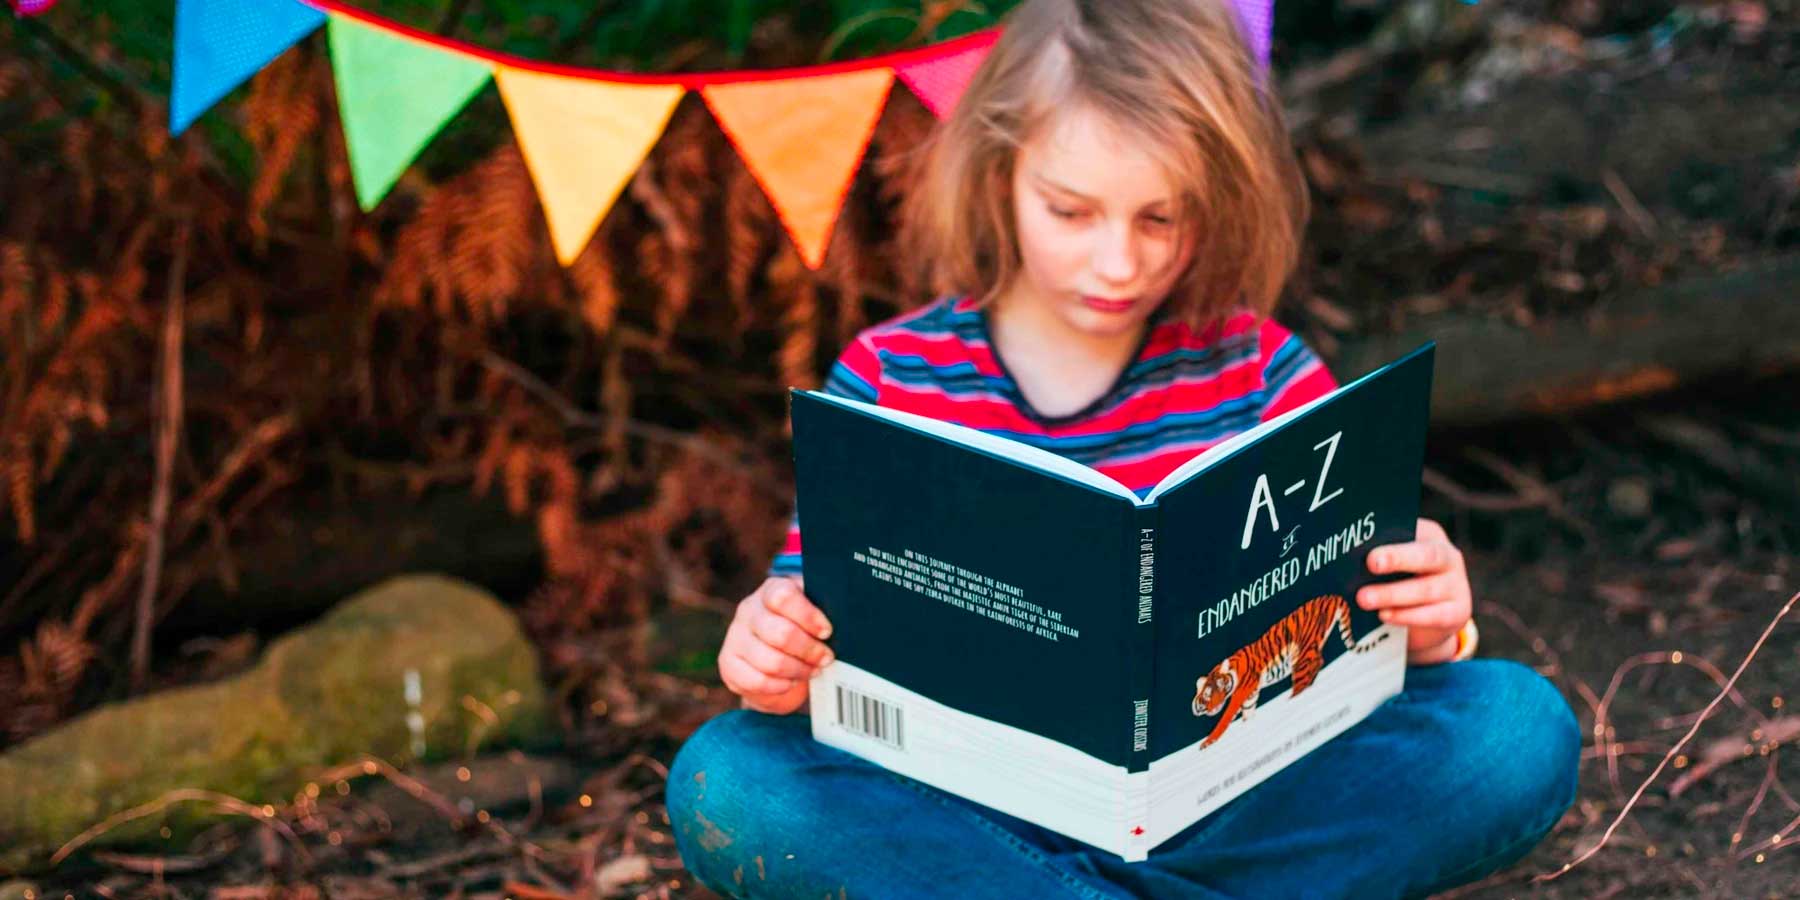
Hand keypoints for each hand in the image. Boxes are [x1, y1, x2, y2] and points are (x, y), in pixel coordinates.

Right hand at [718, 576, 834, 713]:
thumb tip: (850, 617)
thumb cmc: (804, 632)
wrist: (775, 661)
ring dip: (798, 670)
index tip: (827, 632)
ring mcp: (735, 637)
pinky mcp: (728, 664)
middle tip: (826, 658)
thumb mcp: (813, 615)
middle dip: (809, 650)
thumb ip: (826, 611)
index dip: (808, 616)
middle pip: (779, 633)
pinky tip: (792, 681)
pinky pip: (757, 681)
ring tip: (813, 670)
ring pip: (770, 661)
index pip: (783, 597)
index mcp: (771, 590)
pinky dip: (780, 686)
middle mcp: (749, 610)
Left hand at [1357, 518, 1471, 664]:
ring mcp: (1456, 585)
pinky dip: (1407, 616)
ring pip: (1426, 589)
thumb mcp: (1391, 565)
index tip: (1368, 540)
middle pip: (1426, 555)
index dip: (1390, 534)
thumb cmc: (1399, 581)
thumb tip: (1342, 557)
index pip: (1412, 529)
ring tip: (1364, 598)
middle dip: (1398, 558)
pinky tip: (1385, 616)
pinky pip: (1434, 615)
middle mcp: (1448, 557)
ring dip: (1393, 594)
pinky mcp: (1458, 612)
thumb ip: (1376, 556)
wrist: (1428, 620)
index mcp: (1429, 535)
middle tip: (1371, 562)